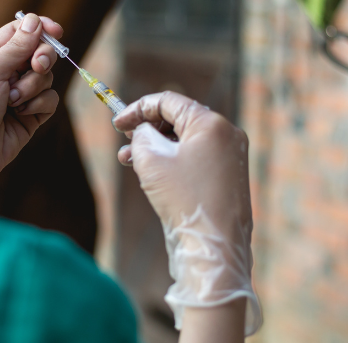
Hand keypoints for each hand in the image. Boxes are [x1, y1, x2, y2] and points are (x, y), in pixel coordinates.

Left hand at [0, 13, 59, 205]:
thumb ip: (16, 46)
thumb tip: (35, 19)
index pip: (21, 32)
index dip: (40, 29)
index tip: (57, 31)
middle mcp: (6, 71)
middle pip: (40, 51)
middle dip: (42, 58)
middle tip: (36, 66)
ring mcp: (20, 93)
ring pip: (47, 77)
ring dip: (33, 88)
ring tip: (13, 102)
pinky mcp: (32, 113)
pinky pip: (50, 99)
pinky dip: (39, 105)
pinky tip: (21, 114)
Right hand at [113, 92, 261, 337]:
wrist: (213, 247)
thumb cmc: (183, 199)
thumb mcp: (151, 158)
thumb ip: (142, 135)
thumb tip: (145, 132)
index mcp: (213, 123)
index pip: (170, 102)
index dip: (138, 109)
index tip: (116, 124)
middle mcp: (227, 136)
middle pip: (180, 121)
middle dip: (148, 130)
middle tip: (123, 143)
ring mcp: (231, 159)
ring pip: (186, 143)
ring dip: (156, 149)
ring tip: (130, 163)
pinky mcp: (228, 180)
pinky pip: (195, 161)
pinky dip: (172, 164)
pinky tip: (152, 178)